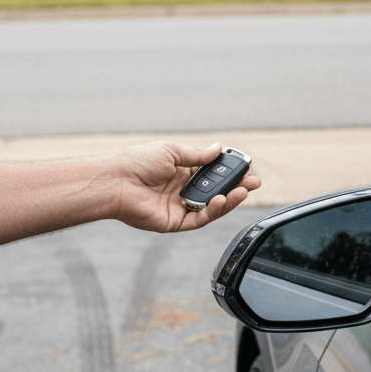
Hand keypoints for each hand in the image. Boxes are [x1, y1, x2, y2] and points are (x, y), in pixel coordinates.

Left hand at [103, 141, 260, 232]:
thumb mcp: (172, 151)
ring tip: (243, 191)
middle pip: (216, 191)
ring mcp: (180, 207)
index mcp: (181, 171)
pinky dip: (213, 211)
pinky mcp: (175, 222)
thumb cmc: (137, 162)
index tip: (246, 167)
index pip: (212, 173)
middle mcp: (183, 190)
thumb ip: (197, 155)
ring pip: (211, 207)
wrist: (115, 180)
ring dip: (229, 199)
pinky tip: (221, 200)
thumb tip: (219, 149)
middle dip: (236, 186)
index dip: (230, 171)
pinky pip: (199, 219)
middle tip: (254, 182)